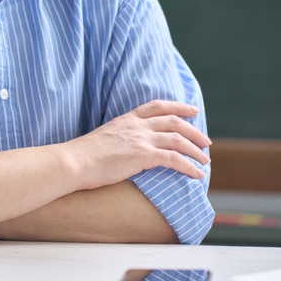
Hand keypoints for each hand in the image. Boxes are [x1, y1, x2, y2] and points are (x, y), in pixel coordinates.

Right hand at [64, 100, 210, 190]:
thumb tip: (124, 149)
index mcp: (126, 119)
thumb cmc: (83, 156)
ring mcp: (140, 139)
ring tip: (205, 160)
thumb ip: (119, 138)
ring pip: (178, 139)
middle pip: (173, 121)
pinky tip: (197, 174)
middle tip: (206, 140)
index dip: (177, 106)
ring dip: (196, 150)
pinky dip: (189, 166)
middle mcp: (136, 126)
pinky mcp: (142, 155)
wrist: (74, 161)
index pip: (156, 106)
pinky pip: (174, 159)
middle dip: (193, 130)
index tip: (191, 109)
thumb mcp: (103, 138)